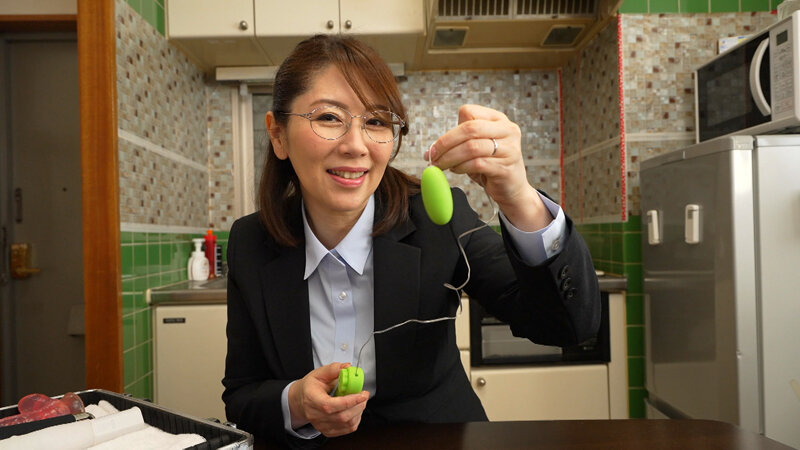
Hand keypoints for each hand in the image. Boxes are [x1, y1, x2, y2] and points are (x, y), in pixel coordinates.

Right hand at [288, 362, 369, 436]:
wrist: (300, 400)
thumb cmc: (310, 387)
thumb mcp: (319, 373)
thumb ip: (333, 369)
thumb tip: (347, 367)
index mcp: (311, 399)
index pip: (331, 405)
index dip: (350, 401)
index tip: (362, 394)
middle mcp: (315, 415)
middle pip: (341, 417)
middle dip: (358, 406)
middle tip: (364, 395)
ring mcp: (321, 425)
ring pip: (347, 424)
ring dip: (359, 412)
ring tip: (359, 402)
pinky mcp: (327, 431)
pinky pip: (347, 429)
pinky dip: (356, 419)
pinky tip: (354, 410)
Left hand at [426, 104, 552, 230]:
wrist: (512, 189)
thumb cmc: (491, 166)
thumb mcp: (475, 149)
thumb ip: (457, 144)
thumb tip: (430, 151)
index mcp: (498, 119)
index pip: (469, 112)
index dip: (449, 130)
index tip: (436, 147)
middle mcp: (507, 130)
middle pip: (470, 128)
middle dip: (446, 143)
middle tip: (433, 156)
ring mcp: (509, 148)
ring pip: (472, 147)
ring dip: (450, 157)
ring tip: (441, 166)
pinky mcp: (506, 167)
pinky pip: (477, 164)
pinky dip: (461, 167)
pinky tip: (456, 170)